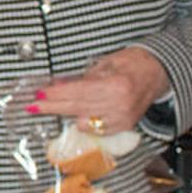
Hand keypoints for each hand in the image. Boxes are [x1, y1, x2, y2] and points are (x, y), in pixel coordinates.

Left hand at [28, 47, 169, 134]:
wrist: (158, 73)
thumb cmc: (132, 63)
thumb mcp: (105, 63)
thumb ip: (82, 77)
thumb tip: (57, 84)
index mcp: (115, 86)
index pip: (78, 92)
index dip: (56, 94)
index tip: (39, 94)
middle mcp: (119, 106)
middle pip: (77, 108)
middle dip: (52, 107)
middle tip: (33, 105)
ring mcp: (122, 119)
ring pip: (83, 121)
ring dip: (64, 113)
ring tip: (49, 106)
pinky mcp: (124, 127)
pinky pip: (95, 129)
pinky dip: (83, 121)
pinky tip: (74, 114)